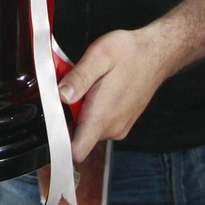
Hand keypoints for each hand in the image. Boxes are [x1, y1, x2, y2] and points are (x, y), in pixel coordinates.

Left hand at [59, 26, 174, 162]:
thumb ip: (78, 78)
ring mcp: (117, 126)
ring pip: (87, 127)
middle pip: (76, 136)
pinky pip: (99, 122)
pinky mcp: (121, 121)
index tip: (49, 129)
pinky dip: (92, 109)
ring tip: (87, 86)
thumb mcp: (99, 57)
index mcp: (102, 117)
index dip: (58, 145)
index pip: (76, 151)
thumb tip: (61, 96)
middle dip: (67, 115)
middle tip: (70, 90)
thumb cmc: (129, 54)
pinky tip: (97, 89)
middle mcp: (111, 128)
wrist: (156, 54)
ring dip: (80, 110)